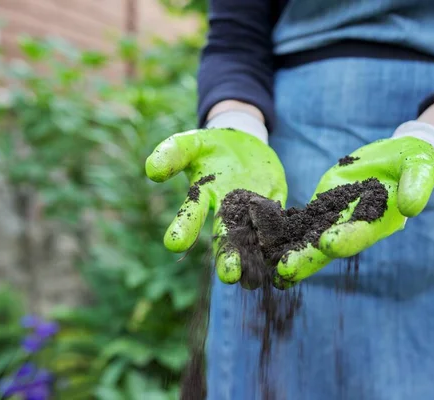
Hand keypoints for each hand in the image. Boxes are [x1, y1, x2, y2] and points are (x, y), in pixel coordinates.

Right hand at [145, 118, 286, 284]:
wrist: (243, 145)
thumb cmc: (210, 147)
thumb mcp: (191, 144)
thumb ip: (173, 152)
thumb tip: (151, 170)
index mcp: (202, 197)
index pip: (190, 215)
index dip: (183, 228)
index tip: (173, 243)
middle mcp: (225, 212)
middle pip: (224, 238)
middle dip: (226, 257)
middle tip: (229, 275)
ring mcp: (251, 211)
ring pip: (251, 240)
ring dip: (253, 259)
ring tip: (253, 279)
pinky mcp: (274, 205)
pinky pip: (278, 223)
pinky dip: (280, 240)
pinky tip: (282, 256)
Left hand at [275, 121, 433, 285]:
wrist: (396, 157)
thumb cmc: (414, 160)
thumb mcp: (420, 166)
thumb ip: (417, 185)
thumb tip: (411, 208)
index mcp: (380, 221)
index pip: (361, 233)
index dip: (345, 239)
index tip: (326, 244)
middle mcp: (355, 226)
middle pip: (329, 246)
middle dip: (307, 258)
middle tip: (284, 271)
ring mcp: (336, 218)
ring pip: (309, 238)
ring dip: (288, 251)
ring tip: (265, 265)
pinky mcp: (322, 206)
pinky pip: (300, 220)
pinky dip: (282, 229)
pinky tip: (260, 237)